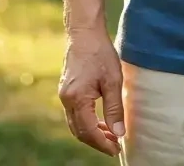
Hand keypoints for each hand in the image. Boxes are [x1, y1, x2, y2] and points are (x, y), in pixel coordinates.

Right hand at [58, 28, 125, 157]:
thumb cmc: (100, 53)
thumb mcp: (112, 80)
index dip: (102, 144)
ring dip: (92, 133)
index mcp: (77, 99)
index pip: (89, 131)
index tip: (116, 150)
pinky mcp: (66, 90)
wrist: (84, 32)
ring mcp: (64, 95)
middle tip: (115, 145)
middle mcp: (66, 99)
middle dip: (97, 142)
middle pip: (79, 131)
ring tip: (110, 135)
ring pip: (76, 124)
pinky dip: (87, 122)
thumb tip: (119, 133)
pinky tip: (100, 121)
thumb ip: (114, 108)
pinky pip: (74, 114)